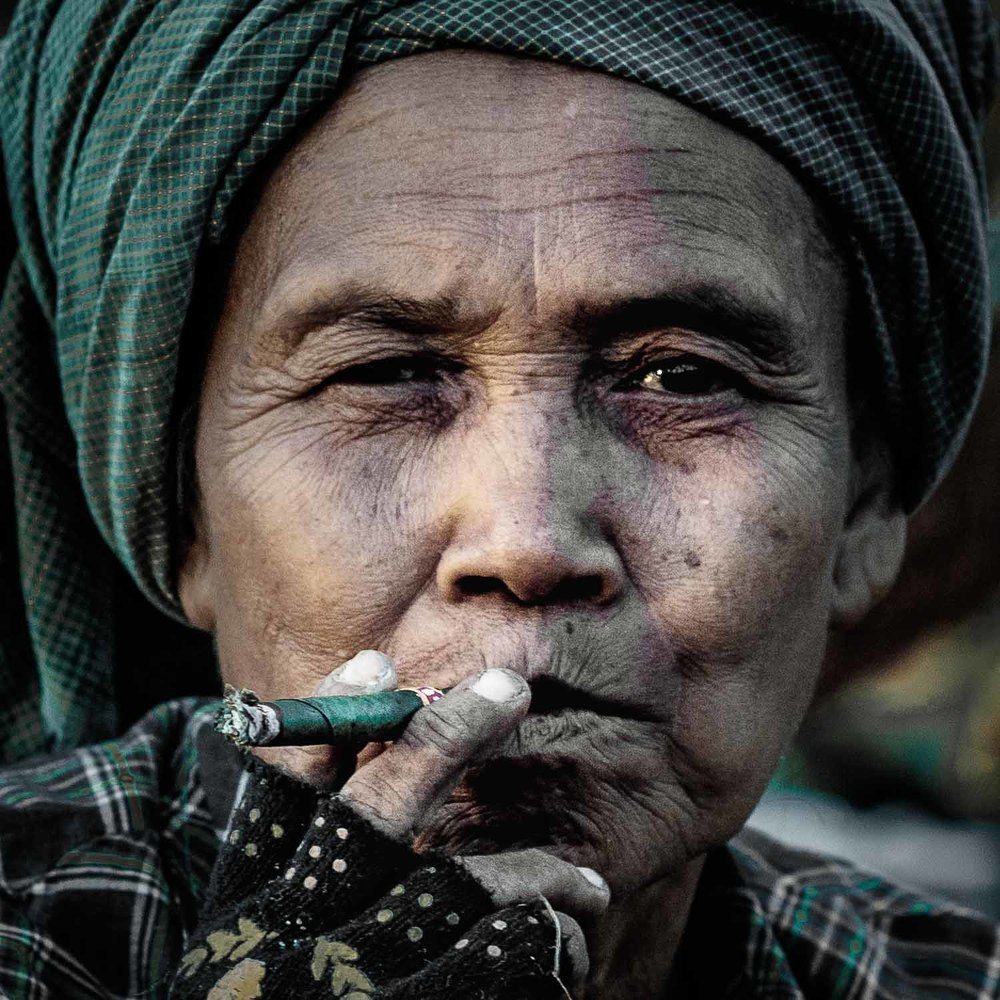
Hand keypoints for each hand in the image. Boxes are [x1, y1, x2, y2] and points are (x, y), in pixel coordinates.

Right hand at [171, 655, 608, 996]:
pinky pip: (499, 961)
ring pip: (459, 892)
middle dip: (443, 740)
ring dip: (533, 873)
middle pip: (372, 816)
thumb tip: (372, 728)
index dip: (327, 721)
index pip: (282, 792)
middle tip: (508, 686)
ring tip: (587, 882)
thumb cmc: (289, 993)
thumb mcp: (267, 930)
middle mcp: (297, 937)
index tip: (380, 664)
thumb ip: (306, 850)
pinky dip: (546, 944)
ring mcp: (356, 984)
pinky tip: (568, 946)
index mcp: (253, 904)